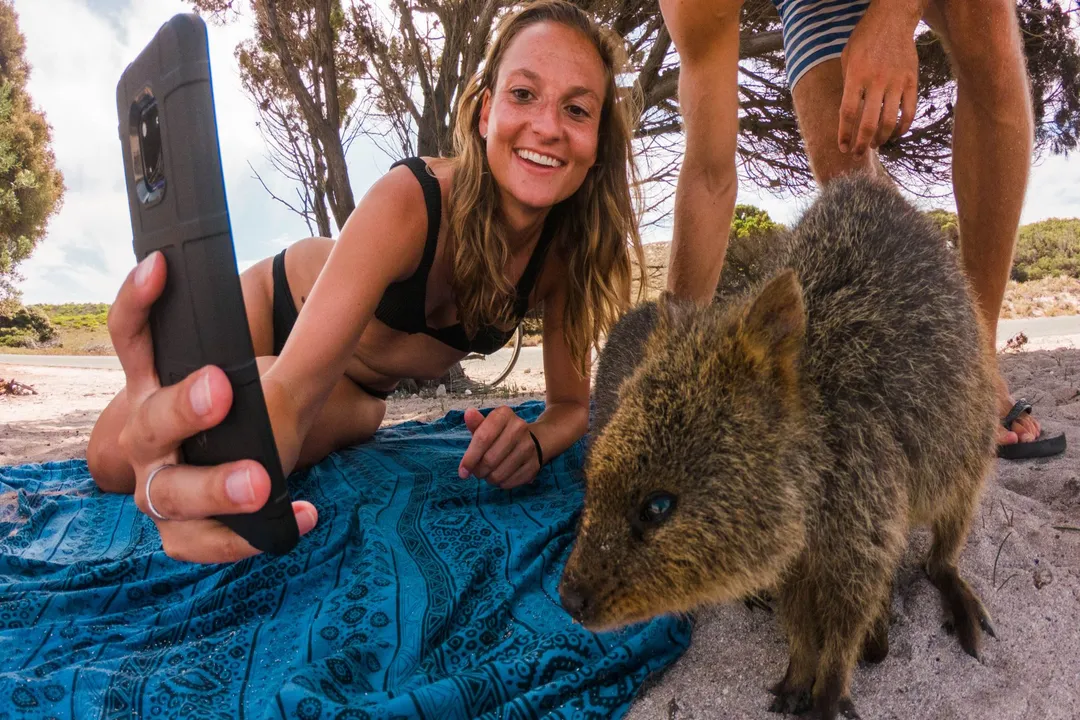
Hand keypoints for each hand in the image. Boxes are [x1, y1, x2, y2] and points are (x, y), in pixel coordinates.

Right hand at [109, 252, 317, 562]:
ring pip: (166, 493)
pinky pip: (198, 543)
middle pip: (147, 423)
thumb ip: (297, 344)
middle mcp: (148, 436)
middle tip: (222, 390)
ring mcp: (160, 486)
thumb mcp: (273, 372)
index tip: (164, 265)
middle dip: (181, 408)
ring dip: (211, 486)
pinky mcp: (184, 530)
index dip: (138, 301)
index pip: (133, 336)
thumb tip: (346, 301)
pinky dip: (244, 537)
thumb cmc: (254, 409)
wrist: (257, 469)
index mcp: (158, 383)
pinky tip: (301, 516)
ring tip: (260, 481)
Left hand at [459, 407, 540, 488]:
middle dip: (478, 471)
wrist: (532, 439)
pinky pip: (510, 482)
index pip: (482, 438)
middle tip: (477, 471)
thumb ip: (476, 423)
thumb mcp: (487, 426)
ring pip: (499, 474)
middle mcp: (519, 428)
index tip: (462, 471)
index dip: (469, 458)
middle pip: (489, 459)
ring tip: (489, 473)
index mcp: (504, 415)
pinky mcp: (534, 465)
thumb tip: (468, 413)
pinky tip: (502, 475)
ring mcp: (529, 447)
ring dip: (489, 478)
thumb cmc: (501, 434)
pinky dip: (501, 483)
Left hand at [838, 5, 919, 155]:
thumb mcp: (847, 59)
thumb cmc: (865, 40)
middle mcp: (876, 81)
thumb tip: (849, 115)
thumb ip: (848, 86)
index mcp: (856, 76)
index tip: (843, 147)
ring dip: (882, 139)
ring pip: (890, 121)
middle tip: (858, 153)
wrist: (893, 19)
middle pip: (868, 122)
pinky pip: (909, 111)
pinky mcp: (912, 80)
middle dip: (862, 144)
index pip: (847, 113)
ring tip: (875, 144)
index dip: (844, 134)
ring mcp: (896, 81)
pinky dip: (903, 127)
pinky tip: (895, 134)